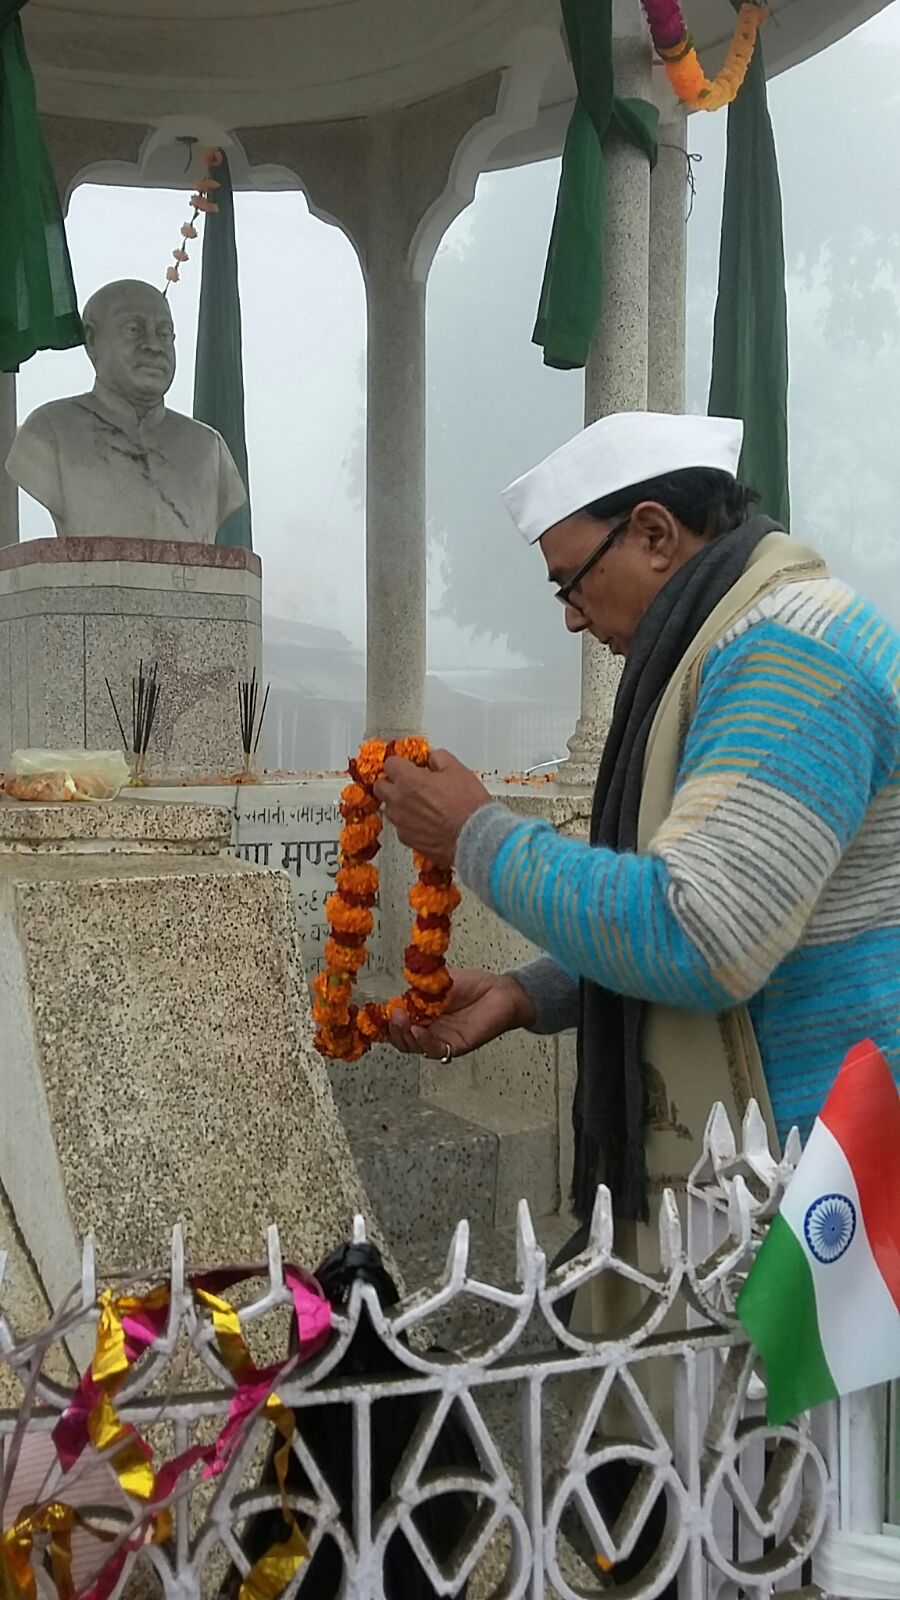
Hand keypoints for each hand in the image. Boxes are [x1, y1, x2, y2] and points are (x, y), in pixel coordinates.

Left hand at [374, 748, 490, 866]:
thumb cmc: (468, 805)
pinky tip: (425, 823)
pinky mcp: (406, 839)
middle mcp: (399, 800)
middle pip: (380, 786)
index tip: (407, 766)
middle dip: (391, 783)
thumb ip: (438, 758)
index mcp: (409, 780)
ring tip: (420, 806)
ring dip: (399, 804)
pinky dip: (408, 823)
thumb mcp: (458, 770)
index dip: (400, 764)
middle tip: (407, 784)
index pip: (389, 764)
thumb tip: (432, 758)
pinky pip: (400, 827)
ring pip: (389, 808)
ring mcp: (400, 822)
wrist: (475, 837)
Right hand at [387, 968, 534, 1059]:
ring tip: (402, 1020)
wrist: (503, 991)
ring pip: (416, 1047)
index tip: (378, 1013)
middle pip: (403, 1040)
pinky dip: (424, 1042)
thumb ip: (421, 990)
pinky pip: (436, 1050)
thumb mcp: (441, 983)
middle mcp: (431, 1030)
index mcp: (424, 1015)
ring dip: (405, 1035)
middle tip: (393, 1015)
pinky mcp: (458, 1046)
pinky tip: (418, 1030)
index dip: (386, 1022)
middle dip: (393, 1029)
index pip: (399, 1024)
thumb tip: (399, 996)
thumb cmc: (476, 985)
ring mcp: (443, 1040)